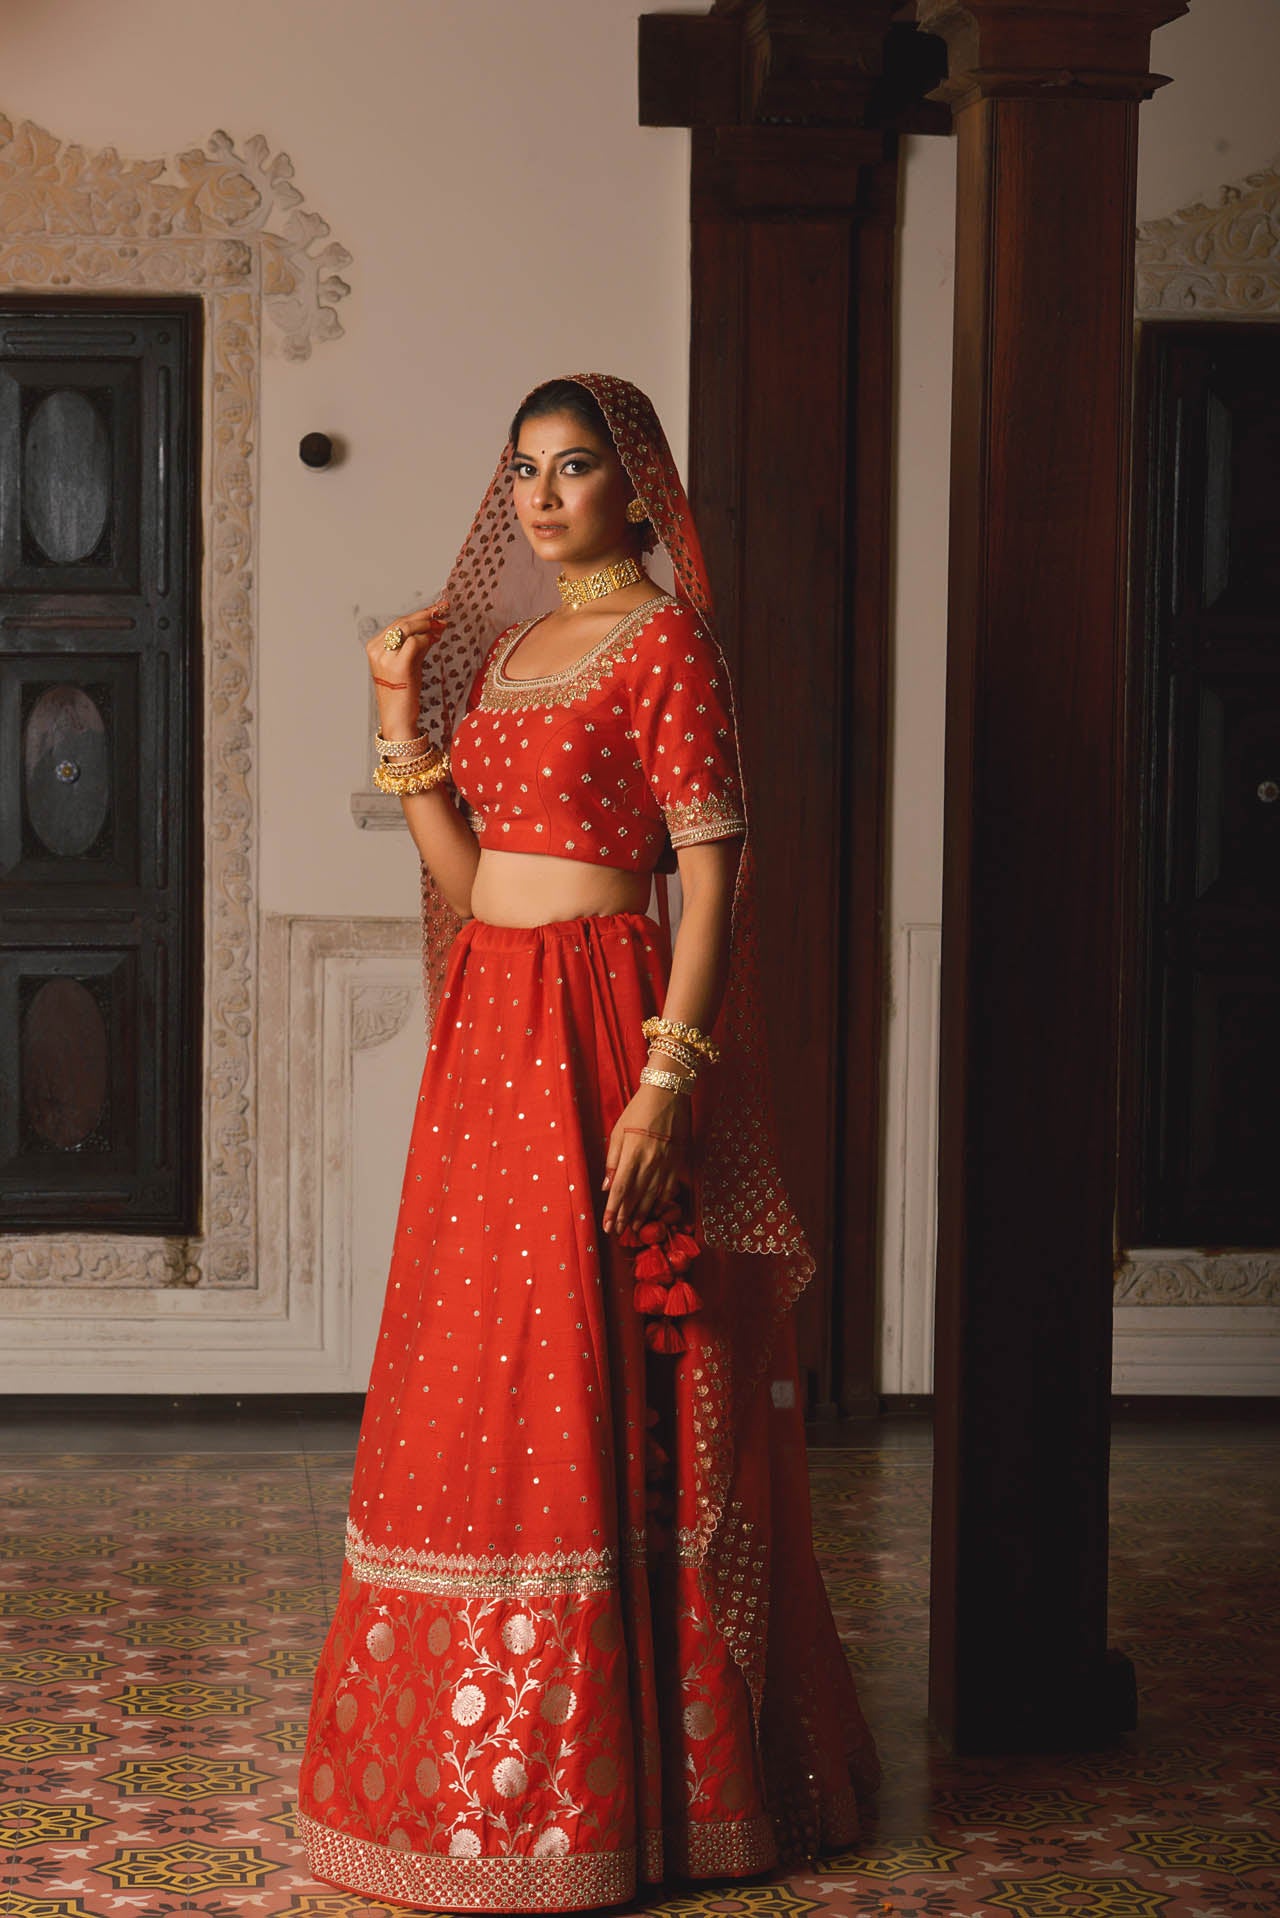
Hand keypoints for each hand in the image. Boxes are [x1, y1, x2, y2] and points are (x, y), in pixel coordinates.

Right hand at [365, 597, 449, 737]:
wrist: (398, 719)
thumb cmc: (403, 695)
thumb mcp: (408, 664)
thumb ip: (417, 645)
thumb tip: (434, 628)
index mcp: (374, 648)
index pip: (397, 624)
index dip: (418, 614)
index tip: (435, 609)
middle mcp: (377, 651)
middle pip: (402, 623)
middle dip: (425, 615)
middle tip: (443, 611)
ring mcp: (385, 658)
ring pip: (407, 628)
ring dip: (428, 624)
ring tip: (442, 624)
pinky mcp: (398, 666)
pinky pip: (415, 642)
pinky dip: (427, 638)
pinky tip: (436, 639)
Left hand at [602, 1086, 690, 1235]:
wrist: (668, 1094)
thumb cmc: (638, 1111)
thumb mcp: (618, 1131)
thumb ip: (612, 1160)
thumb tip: (606, 1186)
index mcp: (632, 1155)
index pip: (620, 1190)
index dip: (613, 1211)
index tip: (608, 1226)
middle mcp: (650, 1163)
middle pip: (636, 1197)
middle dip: (625, 1217)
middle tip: (617, 1232)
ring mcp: (666, 1164)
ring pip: (653, 1197)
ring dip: (642, 1214)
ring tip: (633, 1227)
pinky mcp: (678, 1162)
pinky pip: (670, 1188)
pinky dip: (662, 1202)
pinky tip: (656, 1211)